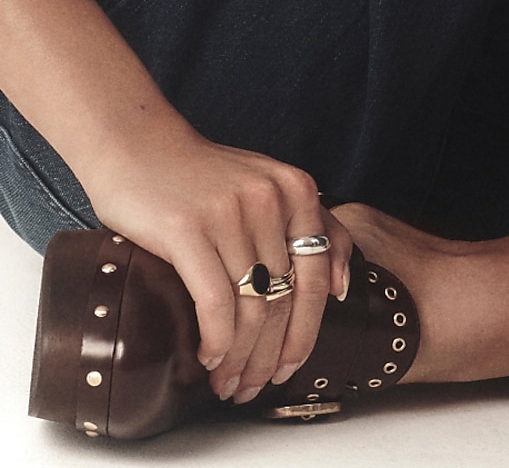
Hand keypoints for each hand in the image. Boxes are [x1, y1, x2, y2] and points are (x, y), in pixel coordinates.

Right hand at [78, 117, 352, 403]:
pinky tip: (208, 357)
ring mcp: (231, 213)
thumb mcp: (267, 187)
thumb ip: (310, 226)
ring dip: (241, 357)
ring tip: (227, 382)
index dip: (306, 332)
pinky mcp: (188, 230)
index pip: (318, 276)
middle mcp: (271, 199)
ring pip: (251, 306)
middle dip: (270, 355)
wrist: (139, 147)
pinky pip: (214, 301)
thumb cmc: (203, 177)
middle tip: (252, 386)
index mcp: (297, 189)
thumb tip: (342, 286)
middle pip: (285, 298)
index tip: (289, 366)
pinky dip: (216, 339)